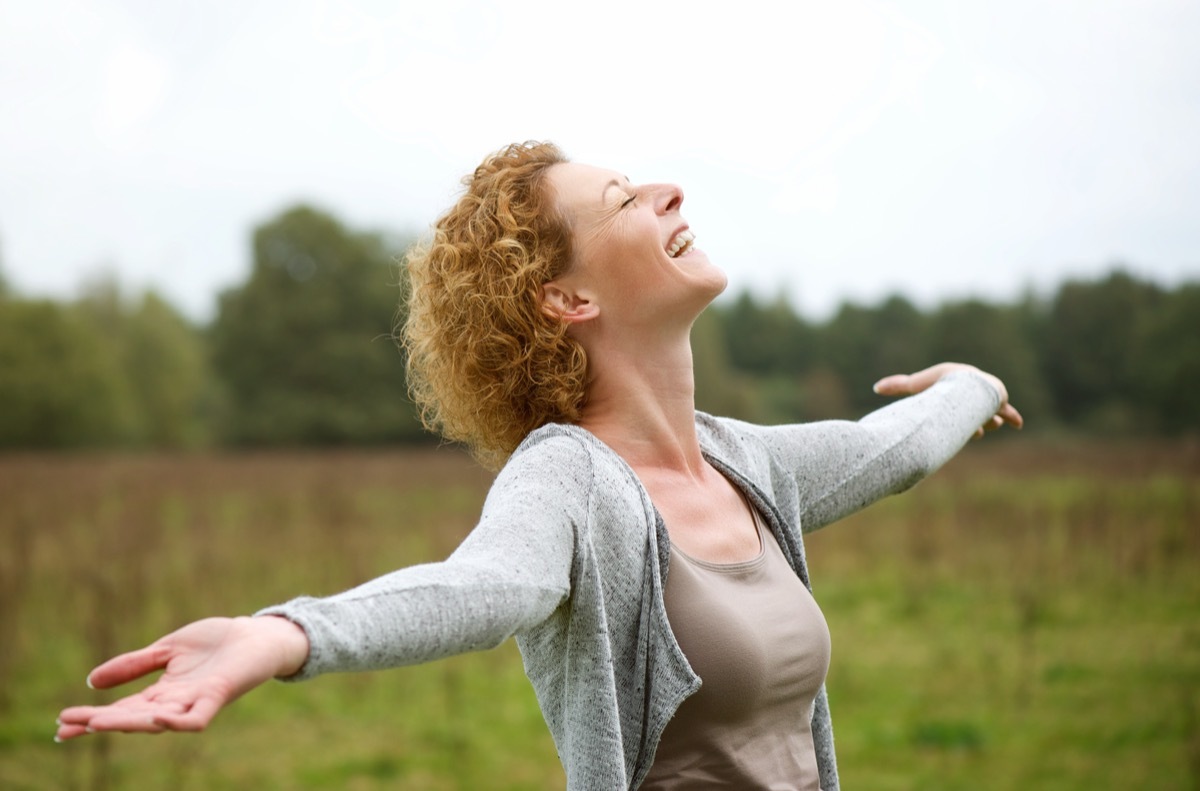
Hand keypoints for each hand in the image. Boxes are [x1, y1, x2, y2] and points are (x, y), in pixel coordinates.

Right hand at [55, 615, 308, 740]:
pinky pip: (196, 719)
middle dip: (101, 723)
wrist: (257, 634)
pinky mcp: (218, 696)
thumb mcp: (167, 650)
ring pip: (158, 722)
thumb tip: (91, 681)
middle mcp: (176, 702)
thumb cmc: (216, 642)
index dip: (92, 717)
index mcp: (162, 692)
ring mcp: (196, 701)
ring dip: (129, 723)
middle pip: (133, 718)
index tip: (61, 723)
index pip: (121, 708)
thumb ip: (134, 665)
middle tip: (68, 726)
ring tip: (97, 721)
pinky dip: (177, 722)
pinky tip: (157, 719)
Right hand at [872, 362, 1023, 437]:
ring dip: (989, 421)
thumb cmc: (938, 384)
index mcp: (954, 387)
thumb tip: (876, 386)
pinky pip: (1006, 411)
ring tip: (990, 426)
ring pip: (988, 413)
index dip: (957, 418)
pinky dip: (1011, 417)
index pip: (955, 404)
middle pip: (972, 410)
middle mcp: (971, 392)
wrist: (963, 383)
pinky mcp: (999, 399)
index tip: (954, 429)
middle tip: (975, 433)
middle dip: (974, 421)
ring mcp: (985, 396)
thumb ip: (896, 386)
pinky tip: (1018, 424)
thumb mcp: (914, 386)